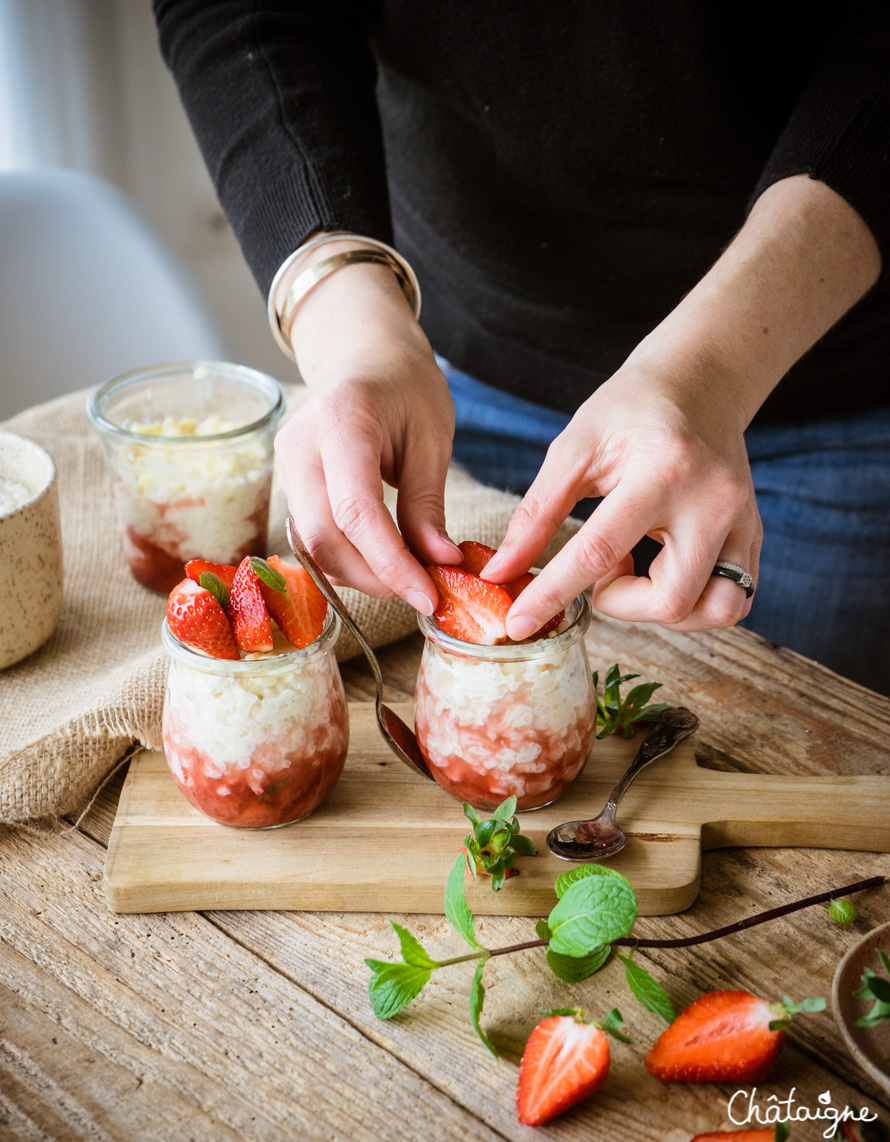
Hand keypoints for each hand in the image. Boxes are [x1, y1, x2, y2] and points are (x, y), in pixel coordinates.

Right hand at [275, 245, 460, 608]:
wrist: (364, 357)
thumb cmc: (405, 388)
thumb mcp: (432, 439)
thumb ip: (428, 504)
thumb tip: (438, 563)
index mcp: (341, 421)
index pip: (357, 512)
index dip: (391, 564)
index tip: (428, 594)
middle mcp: (300, 446)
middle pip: (323, 536)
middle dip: (374, 577)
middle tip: (422, 592)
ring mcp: (286, 467)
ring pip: (311, 544)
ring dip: (359, 575)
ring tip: (407, 579)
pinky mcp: (288, 485)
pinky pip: (310, 536)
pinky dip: (345, 560)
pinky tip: (382, 564)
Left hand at [482, 175, 879, 636]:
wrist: (698, 383)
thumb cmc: (628, 413)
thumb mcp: (573, 449)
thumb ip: (536, 515)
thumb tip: (500, 573)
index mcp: (662, 470)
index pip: (599, 551)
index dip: (553, 593)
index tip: (520, 624)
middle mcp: (713, 501)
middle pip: (670, 600)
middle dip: (620, 604)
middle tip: (602, 566)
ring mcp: (743, 522)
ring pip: (715, 610)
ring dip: (661, 609)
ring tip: (635, 567)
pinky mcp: (753, 537)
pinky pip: (734, 601)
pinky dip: (691, 603)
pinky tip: (662, 569)